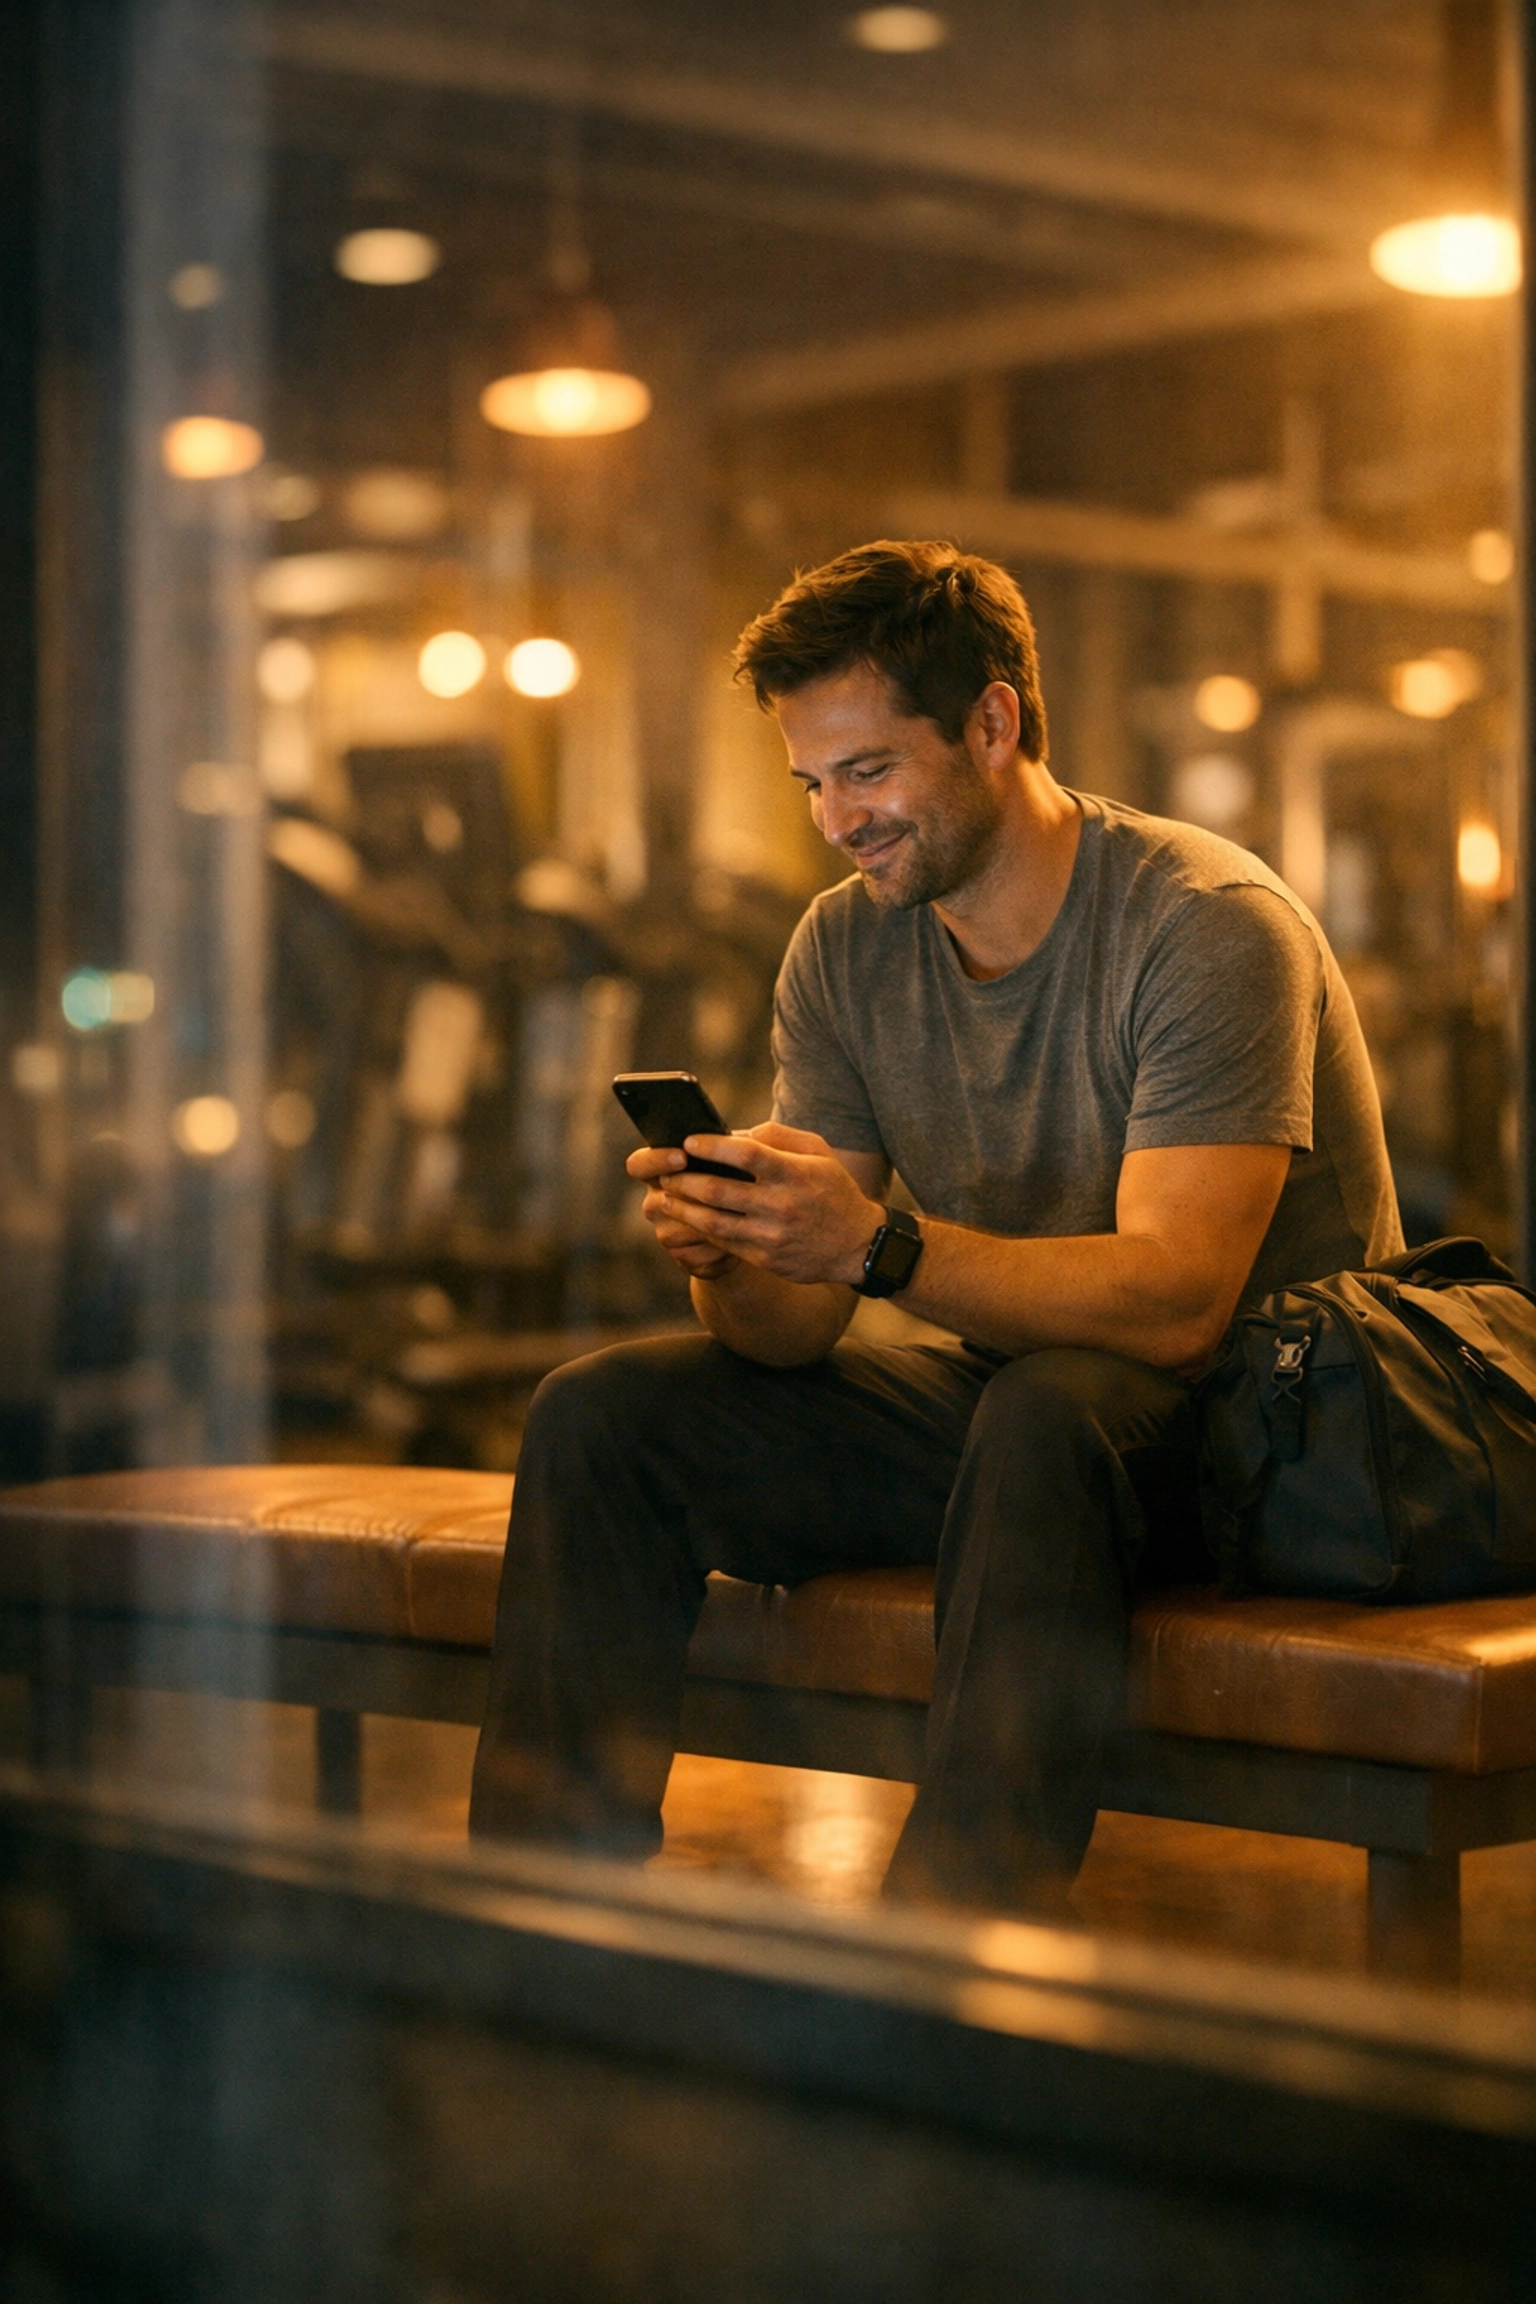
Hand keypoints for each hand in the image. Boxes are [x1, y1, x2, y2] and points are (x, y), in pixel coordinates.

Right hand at [626, 1142, 739, 1279]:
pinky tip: (741, 1241)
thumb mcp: (738, 1159)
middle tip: (717, 1190)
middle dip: (689, 1196)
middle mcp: (657, 1201)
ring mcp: (667, 1231)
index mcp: (662, 1171)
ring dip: (708, 1223)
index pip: (639, 1165)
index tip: (682, 1156)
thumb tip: (737, 1140)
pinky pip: (694, 1256)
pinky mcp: (685, 1258)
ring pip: (676, 1230)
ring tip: (739, 1216)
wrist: (752, 1226)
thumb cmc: (742, 1179)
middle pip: (657, 1201)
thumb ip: (731, 1147)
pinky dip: (718, 1249)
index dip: (655, 1160)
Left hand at [647, 1121, 883, 1287]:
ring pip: (713, 1222)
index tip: (689, 1142)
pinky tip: (688, 1219)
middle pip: (719, 1191)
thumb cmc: (832, 1189)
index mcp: (794, 1174)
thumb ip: (778, 1136)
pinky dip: (700, 1230)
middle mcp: (782, 1205)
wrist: (857, 1245)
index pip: (746, 1155)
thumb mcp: (818, 1152)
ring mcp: (772, 1236)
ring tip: (665, 1197)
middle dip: (685, 1180)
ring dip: (683, 1208)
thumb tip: (734, 1134)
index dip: (713, 1147)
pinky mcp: (766, 1259)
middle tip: (666, 1172)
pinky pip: (724, 1243)